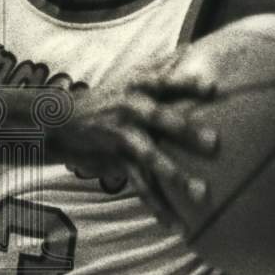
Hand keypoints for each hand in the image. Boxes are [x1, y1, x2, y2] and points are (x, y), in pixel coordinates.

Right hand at [59, 48, 217, 227]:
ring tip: (202, 194)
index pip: (164, 82)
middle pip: (160, 120)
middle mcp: (130, 111)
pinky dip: (160, 209)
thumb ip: (162, 64)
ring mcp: (123, 139)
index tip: (213, 88)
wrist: (60, 122)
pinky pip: (142, 188)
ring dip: (176, 177)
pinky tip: (180, 228)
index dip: (187, 84)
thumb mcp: (129, 75)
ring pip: (151, 159)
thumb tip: (193, 46)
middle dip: (185, 130)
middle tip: (214, 143)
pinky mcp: (118, 164)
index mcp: (138, 87)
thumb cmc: (107, 96)